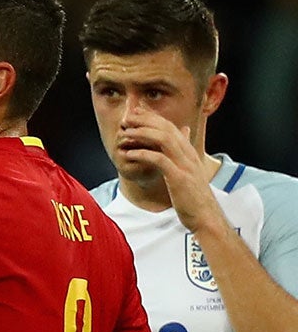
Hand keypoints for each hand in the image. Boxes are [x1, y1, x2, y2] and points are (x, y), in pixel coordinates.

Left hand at [115, 110, 220, 236]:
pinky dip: (144, 154)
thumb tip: (184, 134)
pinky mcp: (179, 178)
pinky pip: (160, 160)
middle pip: (167, 129)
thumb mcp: (189, 173)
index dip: (153, 119)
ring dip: (142, 134)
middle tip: (127, 117)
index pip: (172, 128)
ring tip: (125, 133)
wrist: (206, 217)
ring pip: (164, 140)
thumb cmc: (193, 198)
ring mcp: (185, 165)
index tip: (136, 114)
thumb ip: (184, 155)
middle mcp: (189, 155)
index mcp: (190, 153)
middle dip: (146, 121)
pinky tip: (129, 153)